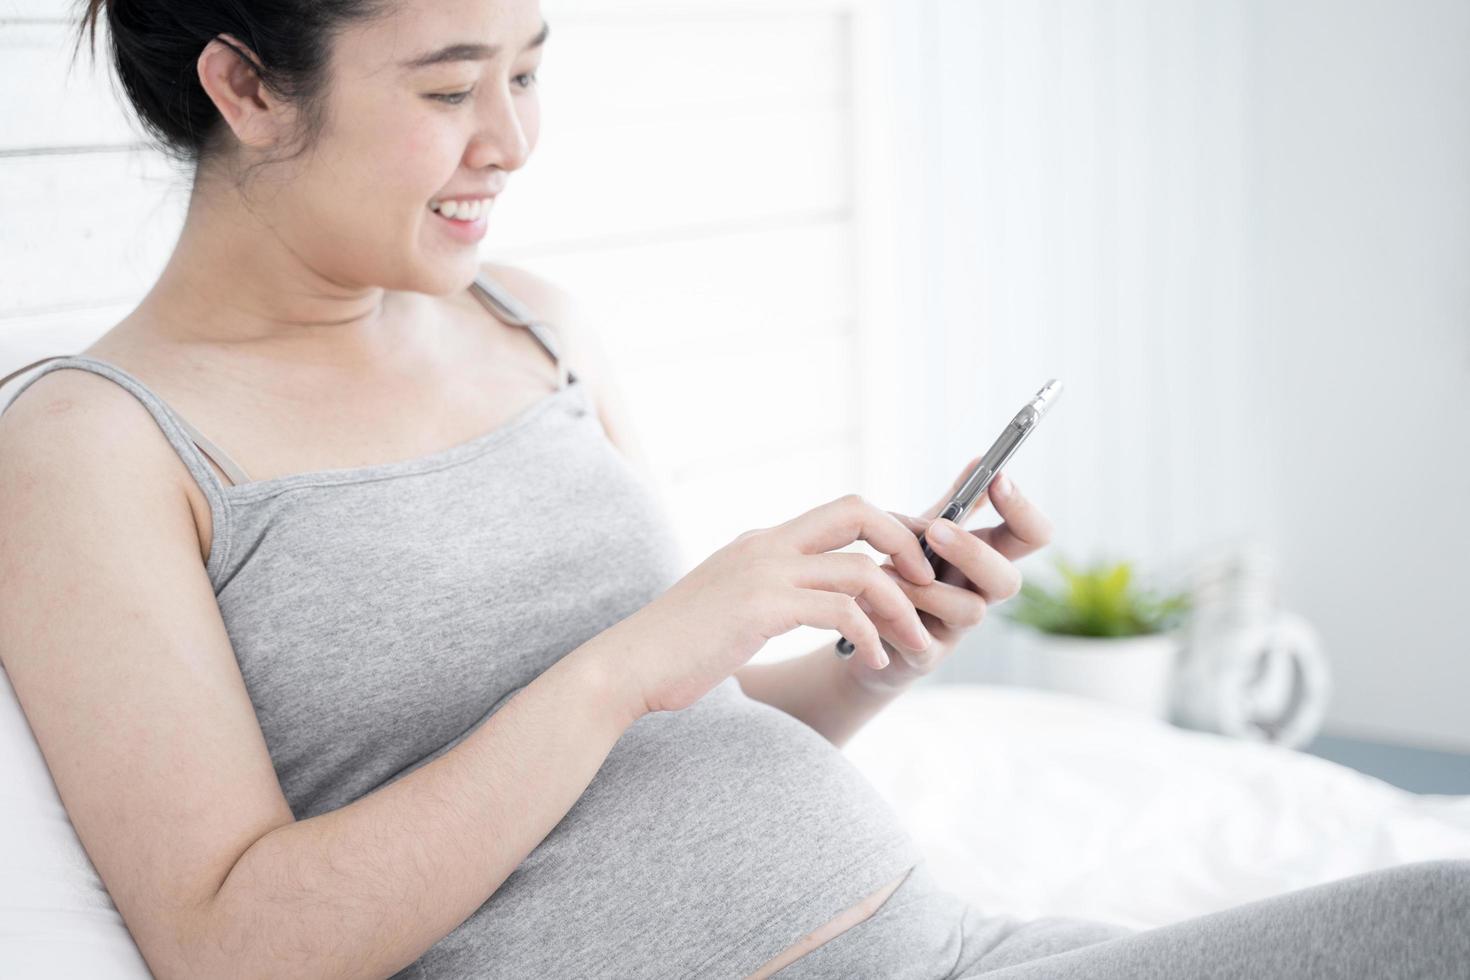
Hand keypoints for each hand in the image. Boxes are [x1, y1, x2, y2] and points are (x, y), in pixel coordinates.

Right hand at [614, 494, 935, 715]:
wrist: (627, 666)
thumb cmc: (677, 647)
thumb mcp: (730, 604)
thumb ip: (768, 591)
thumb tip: (805, 603)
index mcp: (763, 540)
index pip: (842, 511)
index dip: (890, 530)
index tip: (915, 566)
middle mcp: (767, 544)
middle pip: (858, 511)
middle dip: (906, 544)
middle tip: (928, 586)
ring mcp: (763, 572)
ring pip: (860, 569)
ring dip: (900, 607)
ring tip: (916, 641)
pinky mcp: (761, 608)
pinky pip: (840, 611)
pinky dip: (870, 636)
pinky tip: (874, 659)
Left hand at [839, 457, 1054, 696]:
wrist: (864, 629)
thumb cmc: (905, 573)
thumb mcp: (926, 533)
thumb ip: (955, 502)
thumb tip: (983, 457)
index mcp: (987, 558)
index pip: (1031, 536)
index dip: (1023, 509)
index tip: (998, 479)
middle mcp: (979, 594)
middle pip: (1009, 580)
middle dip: (974, 552)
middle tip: (936, 530)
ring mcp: (956, 628)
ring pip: (970, 612)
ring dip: (927, 588)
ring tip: (885, 571)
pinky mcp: (925, 655)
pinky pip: (921, 642)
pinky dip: (893, 617)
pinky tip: (868, 600)